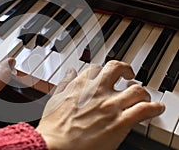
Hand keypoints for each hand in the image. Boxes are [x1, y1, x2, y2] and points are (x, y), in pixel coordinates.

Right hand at [36, 61, 164, 149]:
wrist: (56, 144)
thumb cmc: (54, 125)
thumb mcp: (56, 98)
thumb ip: (65, 82)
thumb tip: (70, 72)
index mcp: (81, 85)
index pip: (97, 68)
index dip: (104, 70)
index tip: (107, 74)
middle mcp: (97, 91)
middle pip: (118, 69)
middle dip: (126, 70)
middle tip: (129, 75)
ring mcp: (110, 106)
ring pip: (136, 90)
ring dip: (142, 92)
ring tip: (143, 96)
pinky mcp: (120, 122)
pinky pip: (144, 110)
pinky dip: (154, 108)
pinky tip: (155, 109)